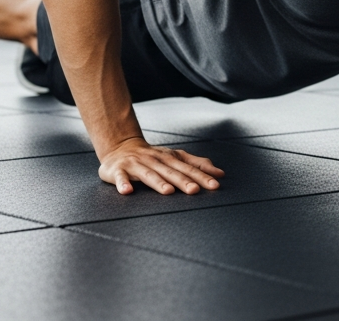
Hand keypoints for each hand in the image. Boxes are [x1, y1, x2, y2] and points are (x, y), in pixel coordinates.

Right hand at [97, 136, 224, 194]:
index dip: (202, 177)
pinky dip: (123, 183)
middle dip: (183, 181)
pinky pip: (120, 177)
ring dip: (158, 183)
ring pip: (149, 175)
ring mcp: (136, 165)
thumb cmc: (152, 156)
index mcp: (169, 158)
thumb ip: (197, 164)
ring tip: (168, 191)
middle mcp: (154, 160)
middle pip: (171, 172)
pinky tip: (127, 190)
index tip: (214, 185)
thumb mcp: (176, 157)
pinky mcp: (118, 170)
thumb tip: (220, 173)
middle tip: (194, 190)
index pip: (188, 168)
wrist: (120, 147)